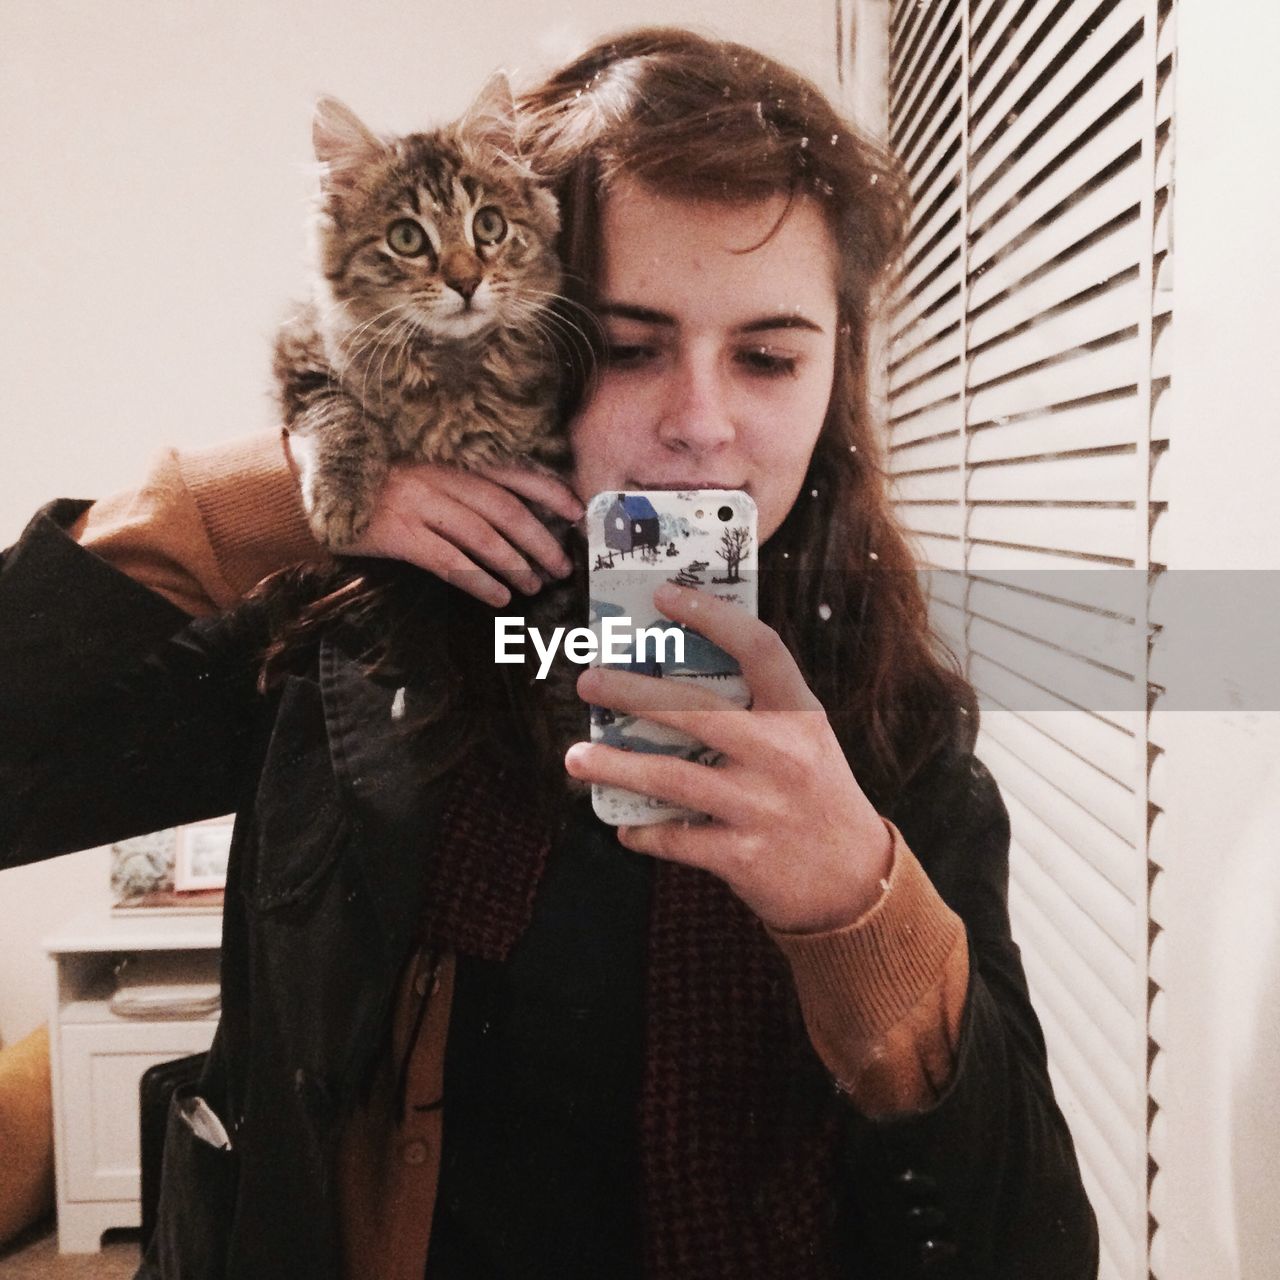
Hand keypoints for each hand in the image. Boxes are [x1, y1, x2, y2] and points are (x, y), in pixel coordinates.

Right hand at [286, 433, 582, 606]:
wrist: (305, 483)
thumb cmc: (371, 477)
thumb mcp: (418, 464)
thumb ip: (458, 478)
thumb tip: (512, 510)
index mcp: (448, 454)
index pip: (514, 472)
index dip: (550, 492)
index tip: (577, 512)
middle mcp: (439, 474)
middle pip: (507, 510)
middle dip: (541, 540)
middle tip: (562, 566)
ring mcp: (418, 503)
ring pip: (484, 538)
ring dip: (516, 565)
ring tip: (535, 585)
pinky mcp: (398, 534)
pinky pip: (450, 562)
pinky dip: (480, 581)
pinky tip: (499, 597)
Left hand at [564, 583, 893, 933]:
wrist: (855, 880)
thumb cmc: (816, 794)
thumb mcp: (805, 739)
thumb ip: (757, 708)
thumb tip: (672, 673)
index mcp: (800, 714)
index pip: (758, 647)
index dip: (710, 614)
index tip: (663, 594)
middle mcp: (781, 754)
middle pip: (695, 710)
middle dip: (632, 692)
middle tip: (589, 681)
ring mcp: (761, 807)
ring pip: (671, 778)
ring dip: (615, 766)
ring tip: (575, 758)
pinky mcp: (742, 856)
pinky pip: (675, 838)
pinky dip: (643, 831)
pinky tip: (624, 824)